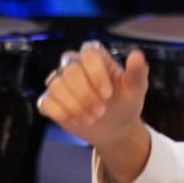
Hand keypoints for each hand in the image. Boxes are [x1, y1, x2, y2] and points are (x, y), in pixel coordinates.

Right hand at [36, 40, 153, 182]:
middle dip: (85, 94)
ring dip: (74, 105)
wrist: (115, 128)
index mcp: (96, 58)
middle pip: (70, 70)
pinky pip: (46, 101)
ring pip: (56, 85)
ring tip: (91, 119)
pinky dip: (60, 112)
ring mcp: (61, 82)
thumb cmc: (125, 103)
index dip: (96, 73)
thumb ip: (137, 71)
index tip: (108, 94)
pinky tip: (75, 120)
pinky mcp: (51, 100)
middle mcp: (75, 65)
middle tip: (100, 112)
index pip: (88, 54)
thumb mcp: (136, 89)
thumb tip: (137, 54)